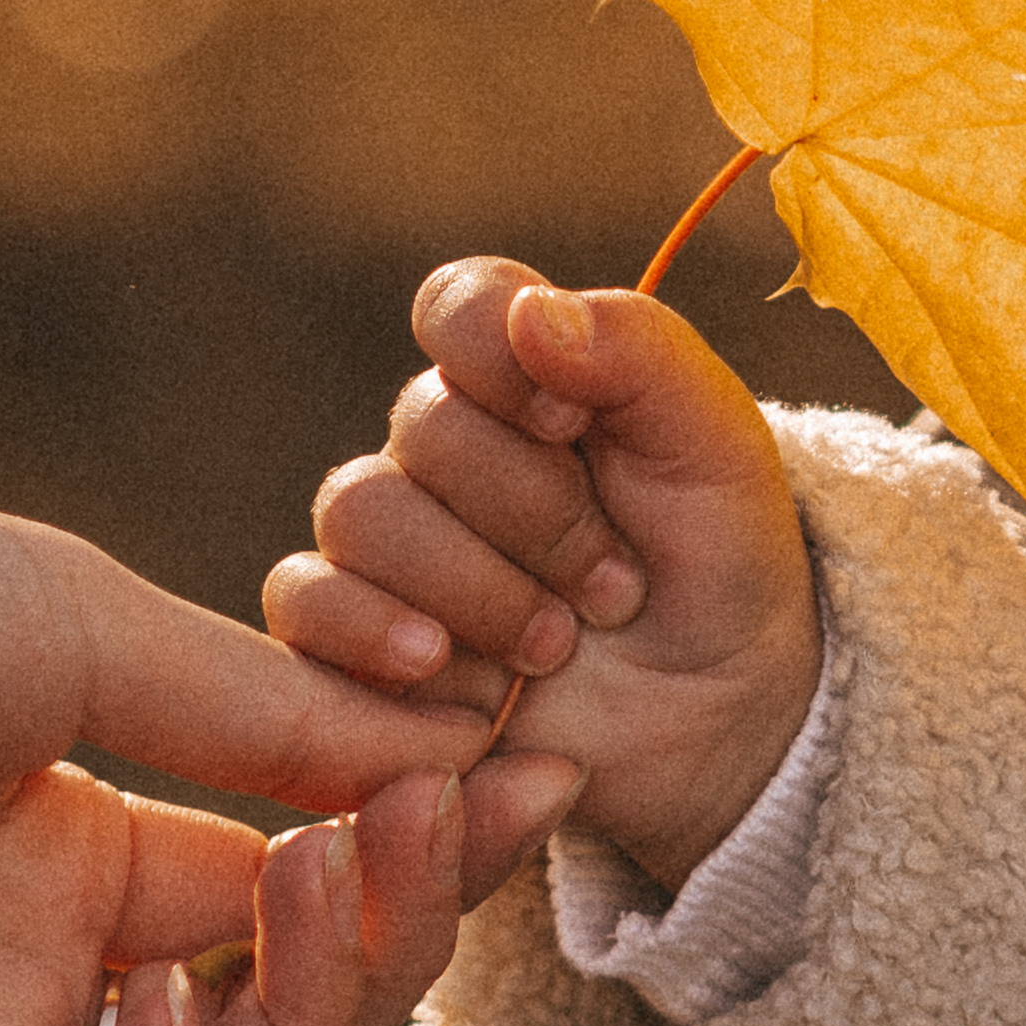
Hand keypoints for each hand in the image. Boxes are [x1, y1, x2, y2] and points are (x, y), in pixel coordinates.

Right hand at [265, 255, 821, 892]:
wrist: (719, 716)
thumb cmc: (718, 568)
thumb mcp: (717, 448)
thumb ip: (638, 354)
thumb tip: (532, 314)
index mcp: (526, 380)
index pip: (459, 308)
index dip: (498, 356)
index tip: (573, 424)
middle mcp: (444, 452)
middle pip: (424, 429)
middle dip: (535, 514)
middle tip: (615, 585)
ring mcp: (395, 545)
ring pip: (359, 515)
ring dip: (473, 587)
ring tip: (557, 647)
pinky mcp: (358, 639)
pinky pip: (306, 605)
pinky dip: (379, 641)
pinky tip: (466, 690)